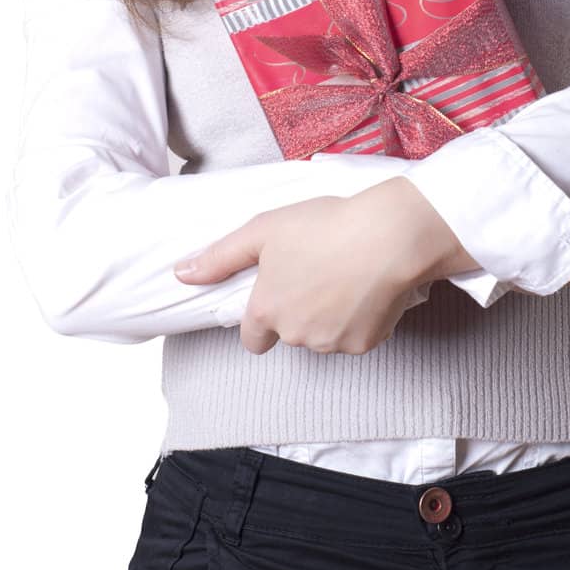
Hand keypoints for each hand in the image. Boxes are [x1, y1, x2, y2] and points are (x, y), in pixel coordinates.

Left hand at [173, 176, 477, 356]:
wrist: (388, 235)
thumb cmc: (325, 225)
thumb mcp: (264, 230)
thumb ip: (220, 257)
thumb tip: (181, 274)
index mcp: (266, 309)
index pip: (252, 338)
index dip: (263, 317)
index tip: (281, 292)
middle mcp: (294, 334)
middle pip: (290, 333)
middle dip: (299, 311)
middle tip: (318, 271)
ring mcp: (330, 343)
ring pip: (322, 337)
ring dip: (329, 316)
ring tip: (344, 274)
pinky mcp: (364, 344)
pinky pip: (355, 337)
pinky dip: (358, 319)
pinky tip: (366, 288)